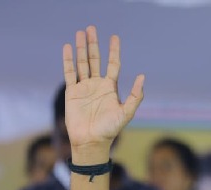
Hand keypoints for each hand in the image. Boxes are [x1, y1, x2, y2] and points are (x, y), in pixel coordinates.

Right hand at [63, 25, 143, 160]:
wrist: (91, 141)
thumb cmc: (110, 129)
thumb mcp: (127, 112)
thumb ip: (135, 95)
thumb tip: (142, 76)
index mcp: (110, 88)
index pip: (113, 64)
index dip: (114, 51)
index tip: (114, 37)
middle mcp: (97, 85)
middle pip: (95, 59)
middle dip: (94, 44)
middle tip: (91, 28)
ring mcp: (84, 87)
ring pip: (82, 63)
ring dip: (81, 48)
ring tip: (80, 33)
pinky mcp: (72, 92)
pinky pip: (69, 73)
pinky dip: (68, 60)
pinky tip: (68, 48)